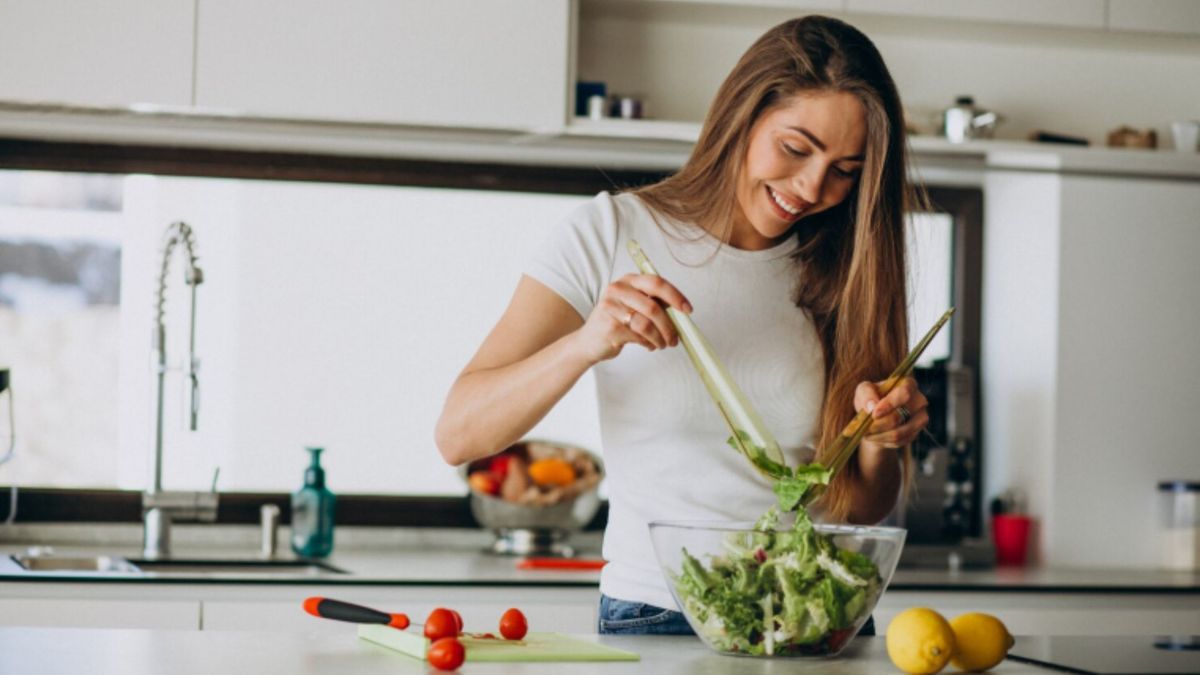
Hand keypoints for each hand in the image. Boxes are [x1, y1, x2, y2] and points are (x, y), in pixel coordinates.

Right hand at [573, 273, 690, 363]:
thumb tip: (681, 312)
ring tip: (662, 344)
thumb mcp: (633, 305)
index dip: (675, 296)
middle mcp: (617, 290)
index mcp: (628, 280)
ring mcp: (611, 308)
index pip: (656, 283)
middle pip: (653, 307)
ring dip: (660, 338)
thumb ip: (653, 303)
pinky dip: (649, 343)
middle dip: (669, 326)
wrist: (588, 342)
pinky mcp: (610, 327)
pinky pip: (639, 337)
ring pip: (647, 325)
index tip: (688, 310)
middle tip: (675, 338)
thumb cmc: (616, 322)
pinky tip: (649, 345)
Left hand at [854, 376, 928, 452]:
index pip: (904, 394)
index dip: (889, 405)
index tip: (874, 414)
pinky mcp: (916, 433)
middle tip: (865, 427)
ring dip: (879, 435)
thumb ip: (866, 394)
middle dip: (878, 424)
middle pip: (900, 416)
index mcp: (908, 384)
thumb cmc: (871, 397)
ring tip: (866, 433)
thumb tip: (872, 407)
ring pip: (899, 433)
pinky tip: (875, 436)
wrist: (876, 415)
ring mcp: (920, 419)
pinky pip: (899, 442)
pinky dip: (883, 441)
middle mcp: (919, 401)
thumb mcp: (864, 390)